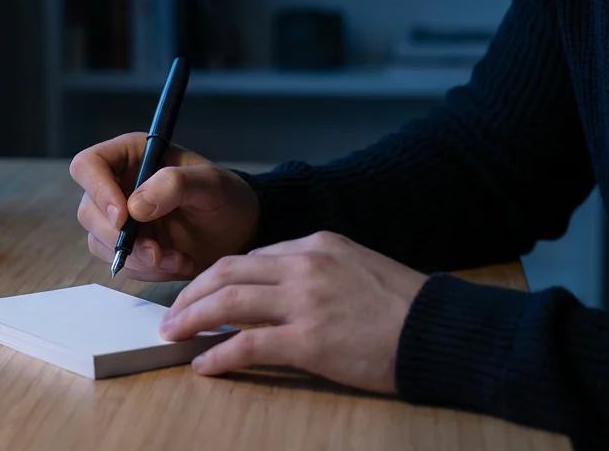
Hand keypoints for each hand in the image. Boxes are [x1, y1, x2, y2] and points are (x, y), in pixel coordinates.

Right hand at [71, 132, 259, 281]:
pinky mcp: (128, 247)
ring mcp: (120, 218)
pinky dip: (146, 270)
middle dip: (121, 237)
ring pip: (99, 241)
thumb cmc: (226, 198)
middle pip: (89, 211)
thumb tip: (134, 206)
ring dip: (137, 257)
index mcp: (132, 156)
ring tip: (176, 258)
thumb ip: (175, 185)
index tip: (124, 217)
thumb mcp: (210, 184)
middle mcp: (118, 185)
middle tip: (156, 251)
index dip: (98, 190)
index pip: (88, 166)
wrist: (239, 233)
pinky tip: (176, 263)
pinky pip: (120, 263)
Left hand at [157, 231, 427, 394]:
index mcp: (317, 244)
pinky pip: (247, 344)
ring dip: (191, 318)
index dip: (218, 276)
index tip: (200, 292)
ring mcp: (306, 301)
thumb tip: (279, 289)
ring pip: (228, 301)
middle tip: (170, 312)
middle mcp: (306, 264)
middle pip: (228, 270)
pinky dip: (218, 354)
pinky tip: (203, 365)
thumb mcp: (358, 267)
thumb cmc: (404, 306)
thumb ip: (318, 271)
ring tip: (172, 334)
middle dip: (191, 292)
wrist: (438, 330)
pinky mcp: (309, 340)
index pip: (252, 255)